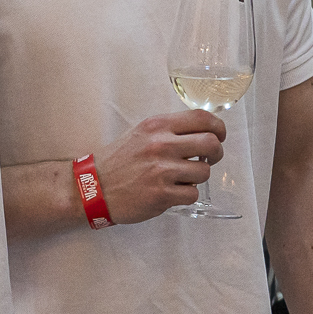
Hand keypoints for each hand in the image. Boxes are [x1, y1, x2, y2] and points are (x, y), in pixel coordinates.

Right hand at [92, 112, 226, 223]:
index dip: (218, 127)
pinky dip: (187, 195)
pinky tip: (173, 192)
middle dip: (216, 153)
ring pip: (205, 172)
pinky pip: (193, 194)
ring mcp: (162, 171)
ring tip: (183, 178)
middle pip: (211, 143)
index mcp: (157, 126)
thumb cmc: (118, 160)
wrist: (93, 187)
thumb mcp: (141, 133)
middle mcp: (161, 145)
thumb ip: (169, 130)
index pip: (202, 118)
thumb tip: (203, 131)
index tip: (219, 136)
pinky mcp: (162, 195)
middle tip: (209, 158)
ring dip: (198, 177)